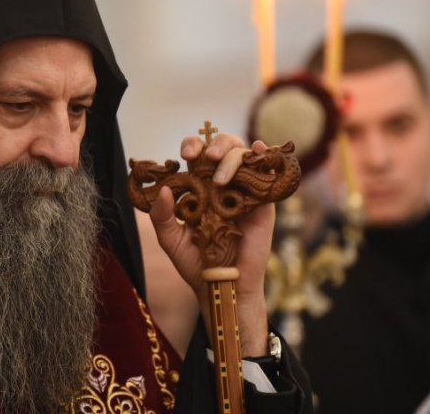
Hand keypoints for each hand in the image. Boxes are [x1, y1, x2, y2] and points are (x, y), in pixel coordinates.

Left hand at [148, 134, 272, 356]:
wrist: (222, 286)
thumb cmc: (195, 263)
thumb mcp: (171, 239)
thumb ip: (161, 216)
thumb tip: (163, 189)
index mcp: (200, 187)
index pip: (197, 156)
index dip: (192, 146)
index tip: (184, 156)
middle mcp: (222, 184)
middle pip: (222, 148)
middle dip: (214, 144)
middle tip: (205, 157)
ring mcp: (244, 192)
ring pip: (244, 156)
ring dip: (232, 156)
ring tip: (221, 178)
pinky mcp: (263, 204)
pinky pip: (267, 174)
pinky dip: (265, 156)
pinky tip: (260, 148)